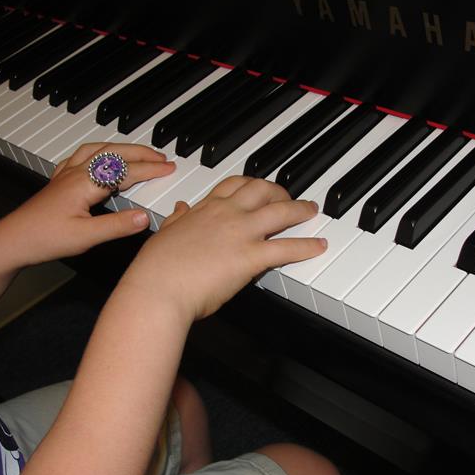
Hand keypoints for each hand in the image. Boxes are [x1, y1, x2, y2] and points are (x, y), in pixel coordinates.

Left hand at [0, 143, 174, 266]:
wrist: (12, 240)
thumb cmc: (44, 239)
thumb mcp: (86, 237)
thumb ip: (117, 226)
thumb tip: (145, 217)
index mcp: (84, 183)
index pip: (125, 171)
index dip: (150, 169)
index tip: (169, 168)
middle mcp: (76, 173)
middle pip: (113, 153)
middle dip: (141, 153)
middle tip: (161, 157)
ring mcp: (66, 175)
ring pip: (97, 149)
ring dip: (121, 148)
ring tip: (138, 152)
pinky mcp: (59, 181)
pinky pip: (82, 156)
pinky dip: (99, 152)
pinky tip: (100, 157)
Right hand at [121, 176, 326, 321]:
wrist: (157, 290)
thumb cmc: (155, 270)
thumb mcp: (163, 235)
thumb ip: (175, 221)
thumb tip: (180, 210)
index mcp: (204, 209)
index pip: (233, 185)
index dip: (250, 185)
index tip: (258, 188)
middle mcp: (225, 214)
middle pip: (261, 190)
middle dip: (279, 191)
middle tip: (289, 198)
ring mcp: (240, 233)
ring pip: (280, 212)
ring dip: (300, 209)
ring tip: (311, 210)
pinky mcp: (251, 257)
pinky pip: (287, 247)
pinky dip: (307, 245)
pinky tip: (319, 245)